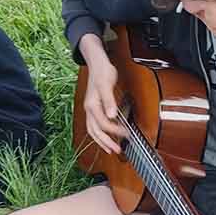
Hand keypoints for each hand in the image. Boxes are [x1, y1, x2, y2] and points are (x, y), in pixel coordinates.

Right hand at [81, 41, 126, 155]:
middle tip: (117, 150)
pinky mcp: (93, 109)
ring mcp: (90, 110)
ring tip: (111, 149)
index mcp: (92, 105)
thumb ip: (109, 101)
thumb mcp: (107, 85)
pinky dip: (100, 134)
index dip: (115, 131)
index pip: (103, 124)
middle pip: (95, 131)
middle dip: (106, 142)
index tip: (127, 134)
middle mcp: (89, 109)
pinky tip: (107, 137)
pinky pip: (94, 126)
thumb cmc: (102, 72)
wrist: (97, 64)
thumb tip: (112, 116)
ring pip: (93, 130)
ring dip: (102, 141)